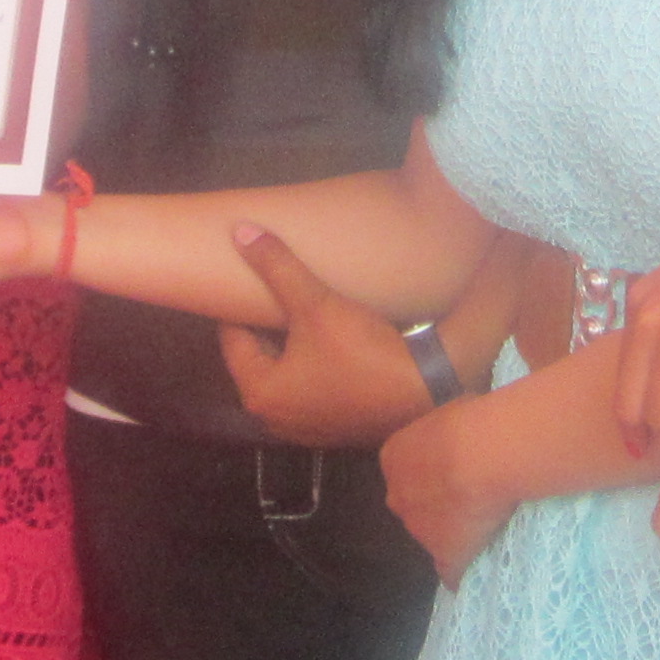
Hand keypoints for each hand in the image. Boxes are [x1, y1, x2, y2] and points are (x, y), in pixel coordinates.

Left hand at [218, 224, 444, 445]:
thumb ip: (277, 267)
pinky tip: (325, 338)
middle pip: (257, 357)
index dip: (236, 305)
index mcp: (259, 393)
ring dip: (288, 344)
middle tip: (268, 288)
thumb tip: (241, 231)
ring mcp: (305, 428)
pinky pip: (308, 386)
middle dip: (262, 324)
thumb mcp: (316, 304)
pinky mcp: (333, 426)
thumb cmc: (362, 352)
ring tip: (297, 307)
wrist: (427, 389)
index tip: (241, 279)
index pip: (232, 339)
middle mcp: (275, 418)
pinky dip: (309, 363)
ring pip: (285, 372)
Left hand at [379, 395, 508, 585]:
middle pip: (415, 506)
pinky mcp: (445, 556)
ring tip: (488, 521)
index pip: (407, 473)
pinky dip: (461, 570)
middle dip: (437, 505)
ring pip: (433, 537)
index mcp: (394, 458)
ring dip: (453, 534)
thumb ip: (444, 431)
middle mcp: (397, 497)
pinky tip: (477, 565)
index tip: (459, 469)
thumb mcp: (451, 411)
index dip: (435, 473)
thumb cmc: (470, 422)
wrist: (483, 456)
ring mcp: (419, 531)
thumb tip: (459, 428)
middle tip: (471, 495)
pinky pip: (451, 571)